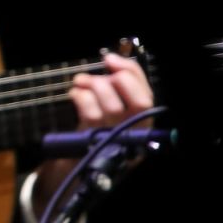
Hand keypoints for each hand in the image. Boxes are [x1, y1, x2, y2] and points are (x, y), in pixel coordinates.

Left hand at [33, 52, 154, 213]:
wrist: (77, 163)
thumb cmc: (96, 130)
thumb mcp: (113, 109)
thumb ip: (119, 88)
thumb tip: (113, 62)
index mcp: (141, 123)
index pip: (147, 96)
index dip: (132, 73)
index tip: (112, 60)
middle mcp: (134, 133)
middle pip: (138, 101)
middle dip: (116, 80)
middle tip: (98, 76)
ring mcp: (115, 138)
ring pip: (112, 105)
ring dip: (93, 86)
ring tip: (81, 83)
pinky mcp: (94, 142)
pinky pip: (91, 112)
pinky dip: (80, 96)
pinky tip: (75, 95)